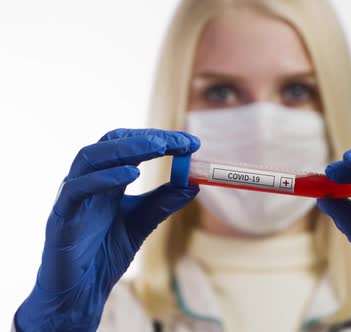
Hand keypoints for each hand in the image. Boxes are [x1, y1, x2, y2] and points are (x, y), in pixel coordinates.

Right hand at [15, 129, 199, 330]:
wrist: (81, 293)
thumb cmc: (106, 255)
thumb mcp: (143, 223)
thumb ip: (163, 203)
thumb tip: (194, 184)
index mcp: (107, 181)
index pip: (131, 147)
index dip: (161, 140)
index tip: (192, 143)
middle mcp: (88, 182)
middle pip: (111, 143)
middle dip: (146, 138)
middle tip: (178, 141)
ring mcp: (73, 197)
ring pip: (90, 157)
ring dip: (127, 149)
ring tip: (158, 147)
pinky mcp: (61, 217)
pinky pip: (77, 190)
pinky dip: (104, 178)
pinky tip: (131, 175)